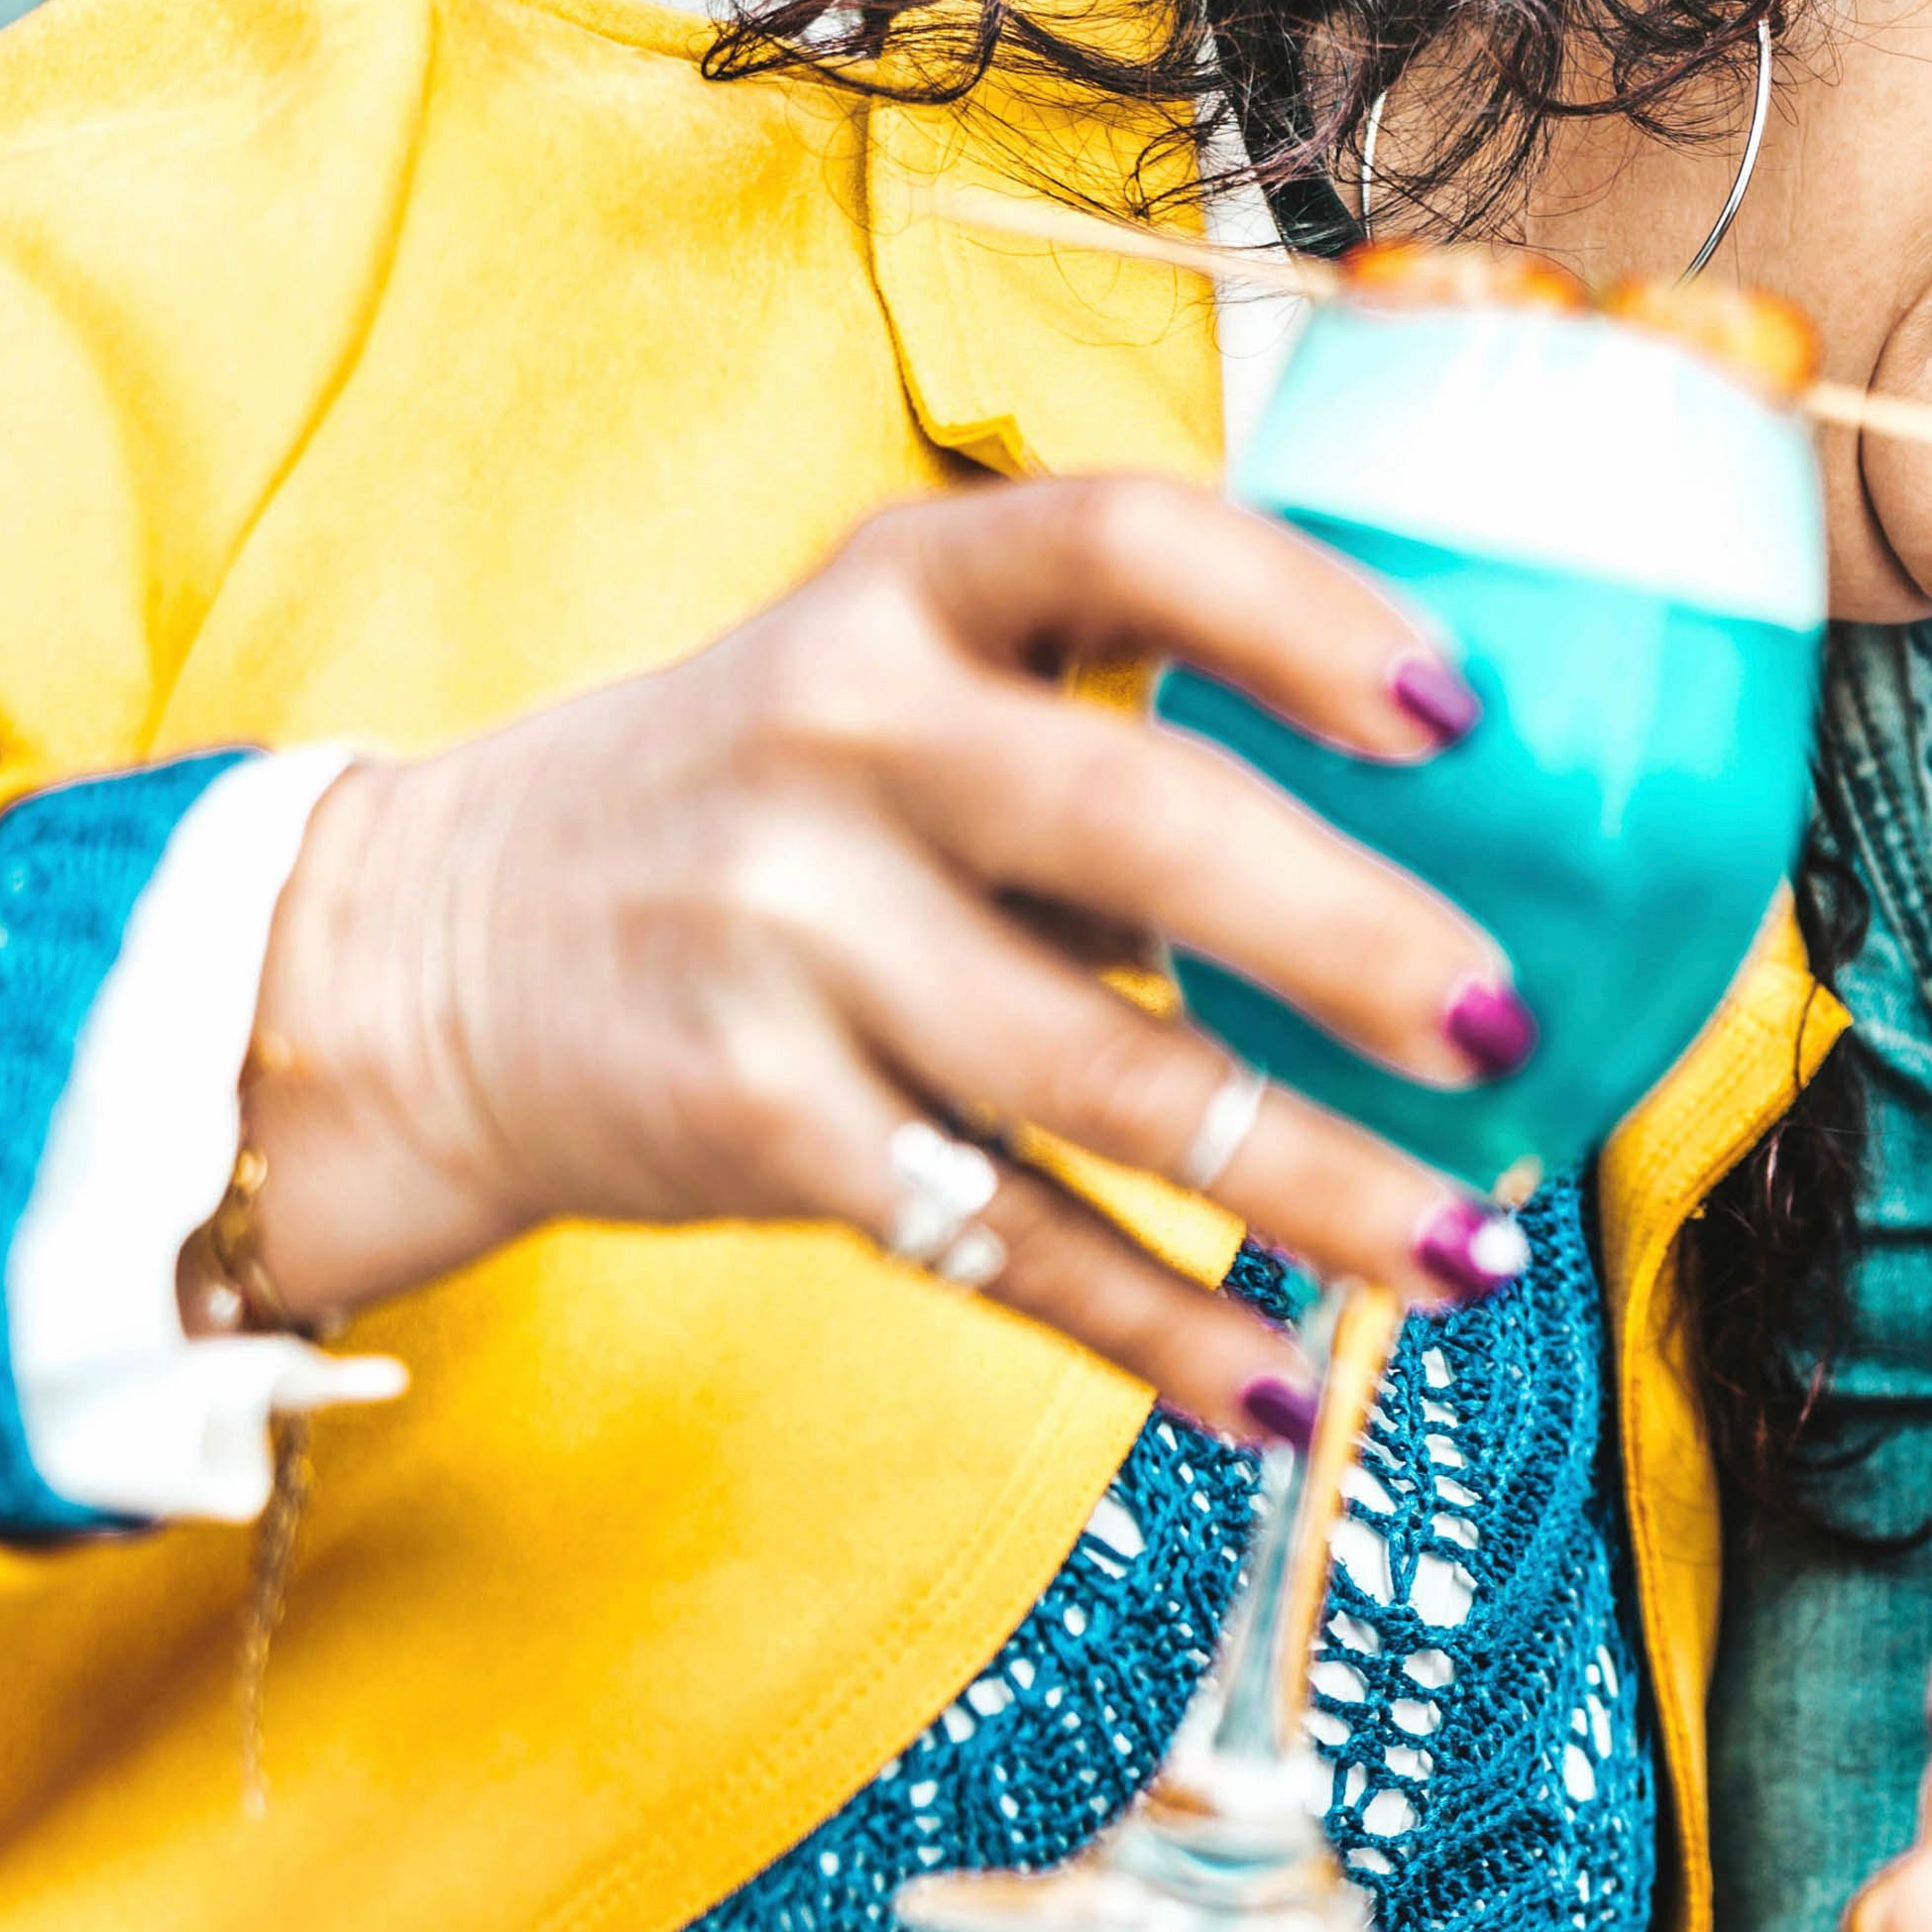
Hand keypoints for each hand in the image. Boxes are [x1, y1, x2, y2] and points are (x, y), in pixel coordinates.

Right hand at [239, 478, 1527, 1439]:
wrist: (426, 955)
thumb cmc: (762, 804)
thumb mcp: (894, 676)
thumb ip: (1112, 713)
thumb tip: (1458, 822)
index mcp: (903, 590)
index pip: (1125, 541)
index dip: (1304, 614)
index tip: (1462, 712)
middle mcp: (841, 738)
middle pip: (1138, 826)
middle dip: (1345, 939)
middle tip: (1504, 1026)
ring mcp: (787, 935)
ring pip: (1100, 1077)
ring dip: (1308, 1183)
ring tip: (1471, 1257)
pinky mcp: (757, 1119)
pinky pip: (1004, 1238)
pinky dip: (1157, 1331)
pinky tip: (1283, 1390)